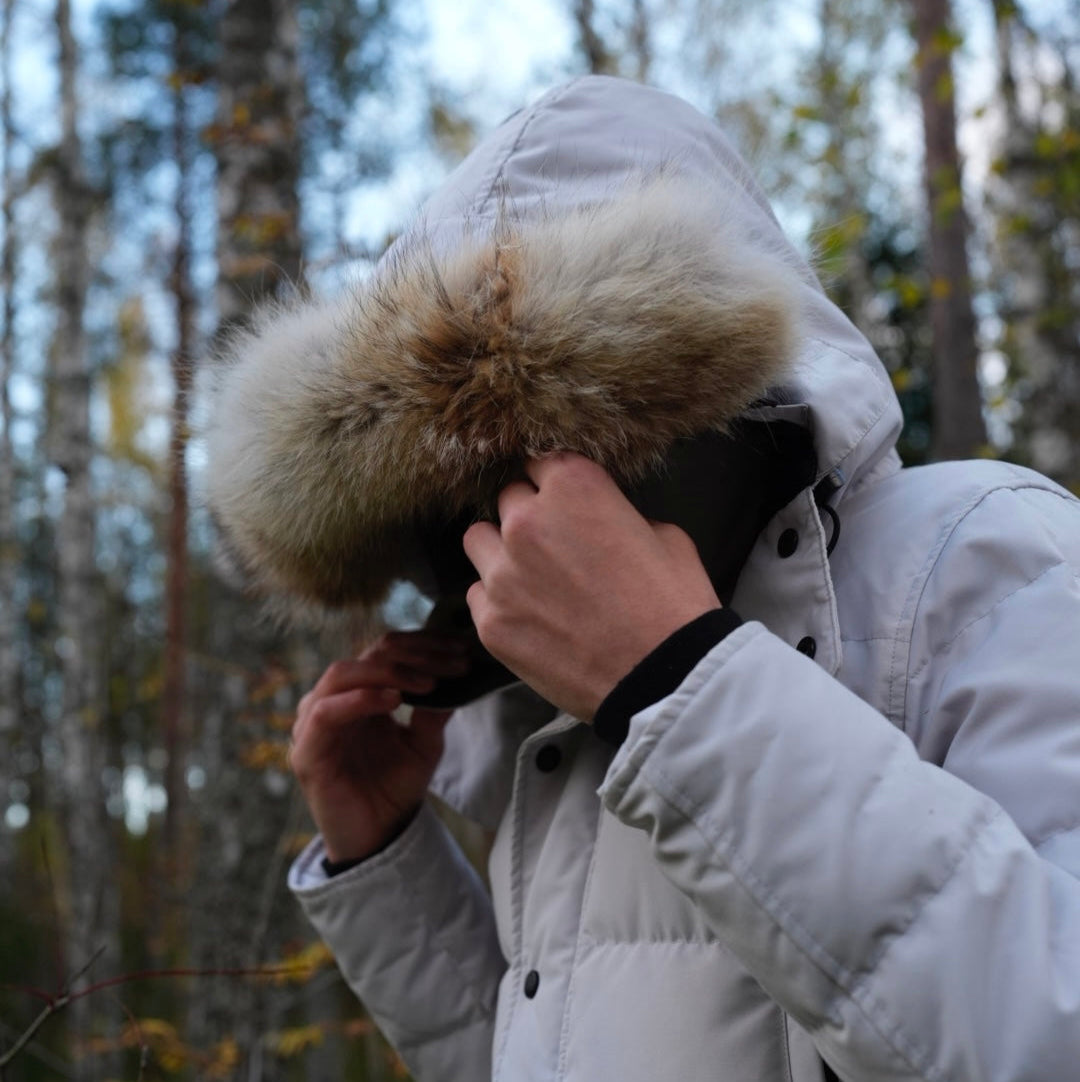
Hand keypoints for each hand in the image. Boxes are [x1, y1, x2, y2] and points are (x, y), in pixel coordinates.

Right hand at [289, 632, 469, 861]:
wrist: (378, 839)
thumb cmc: (396, 788)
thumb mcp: (425, 743)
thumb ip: (434, 709)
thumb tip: (455, 670)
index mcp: (359, 693)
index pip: (386, 651)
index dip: (424, 646)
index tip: (460, 650)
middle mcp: (333, 700)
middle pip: (368, 655)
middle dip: (414, 655)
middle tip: (452, 663)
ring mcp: (314, 722)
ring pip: (343, 674)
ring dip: (390, 672)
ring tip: (428, 682)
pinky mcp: (306, 751)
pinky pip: (326, 712)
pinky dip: (360, 699)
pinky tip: (395, 700)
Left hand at [463, 454, 719, 720]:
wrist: (662, 679)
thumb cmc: (673, 606)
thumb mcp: (666, 536)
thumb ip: (622, 515)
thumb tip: (605, 523)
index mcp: (574, 487)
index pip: (541, 460)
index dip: (555, 482)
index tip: (562, 499)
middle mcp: (526, 520)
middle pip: (509, 498)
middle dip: (530, 515)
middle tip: (555, 545)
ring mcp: (501, 573)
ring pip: (479, 540)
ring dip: (500, 551)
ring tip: (530, 576)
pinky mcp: (490, 621)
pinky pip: (476, 594)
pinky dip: (497, 600)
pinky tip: (528, 616)